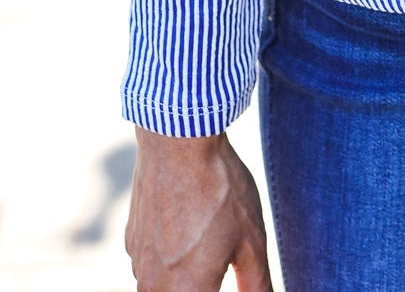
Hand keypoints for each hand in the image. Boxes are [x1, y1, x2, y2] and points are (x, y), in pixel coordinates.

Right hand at [125, 127, 272, 291]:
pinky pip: (151, 264)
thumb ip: (257, 283)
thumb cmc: (219, 189)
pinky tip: (187, 223)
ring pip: (163, 286)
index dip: (219, 287)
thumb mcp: (251, 239)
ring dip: (184, 276)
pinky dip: (169, 256)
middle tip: (220, 257)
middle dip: (205, 283)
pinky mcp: (130, 243)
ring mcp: (137, 265)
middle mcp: (154, 287)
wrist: (177, 142)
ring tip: (206, 239)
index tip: (227, 268)